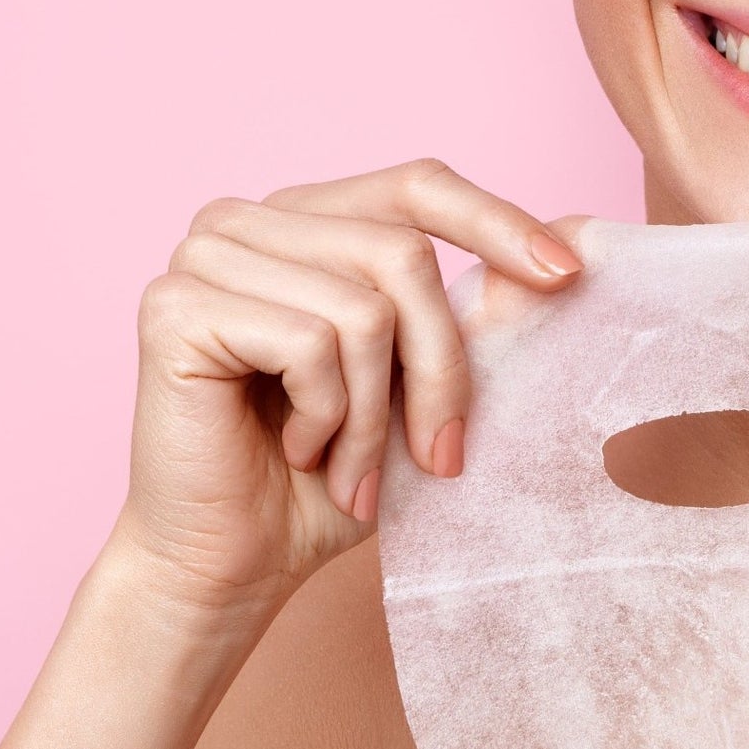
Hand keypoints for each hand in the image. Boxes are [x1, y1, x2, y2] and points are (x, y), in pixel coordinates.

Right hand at [114, 159, 582, 625]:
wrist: (238, 563)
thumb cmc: (334, 474)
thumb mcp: (427, 383)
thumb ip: (480, 314)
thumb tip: (573, 245)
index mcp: (310, 218)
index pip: (419, 186)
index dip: (498, 222)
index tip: (569, 275)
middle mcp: (251, 220)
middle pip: (404, 253)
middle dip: (441, 367)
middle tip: (440, 455)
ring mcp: (205, 255)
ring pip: (364, 307)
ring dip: (376, 413)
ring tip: (352, 467)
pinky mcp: (174, 307)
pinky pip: (309, 344)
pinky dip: (327, 417)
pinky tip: (298, 450)